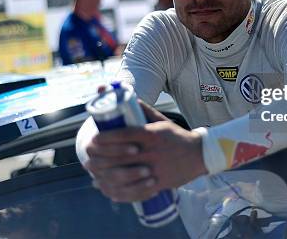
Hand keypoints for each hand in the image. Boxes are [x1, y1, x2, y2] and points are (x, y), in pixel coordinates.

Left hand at [84, 113, 206, 201]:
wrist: (199, 155)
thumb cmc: (177, 137)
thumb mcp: (161, 121)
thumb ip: (144, 110)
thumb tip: (128, 96)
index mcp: (151, 135)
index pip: (123, 135)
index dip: (104, 138)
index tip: (93, 139)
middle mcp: (151, 152)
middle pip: (118, 156)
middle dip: (98, 157)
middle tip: (88, 155)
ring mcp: (154, 169)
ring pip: (123, 175)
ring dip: (103, 175)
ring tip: (93, 172)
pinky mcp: (158, 184)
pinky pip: (133, 190)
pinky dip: (117, 191)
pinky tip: (106, 188)